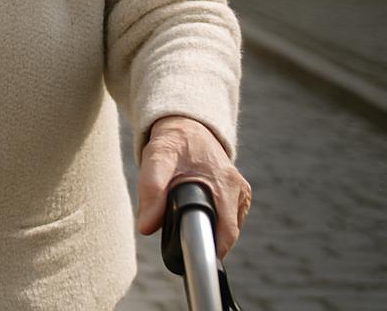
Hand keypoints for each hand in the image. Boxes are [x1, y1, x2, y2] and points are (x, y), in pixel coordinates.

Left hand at [136, 115, 251, 257]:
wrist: (186, 125)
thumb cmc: (171, 143)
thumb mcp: (156, 160)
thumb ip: (151, 192)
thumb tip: (146, 227)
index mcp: (224, 182)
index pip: (227, 232)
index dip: (213, 250)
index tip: (197, 261)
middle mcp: (238, 187)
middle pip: (229, 231)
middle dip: (210, 241)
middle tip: (186, 245)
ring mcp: (240, 189)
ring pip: (229, 224)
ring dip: (211, 228)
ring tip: (189, 226)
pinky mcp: (237, 190)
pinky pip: (229, 215)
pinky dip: (215, 219)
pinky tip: (199, 215)